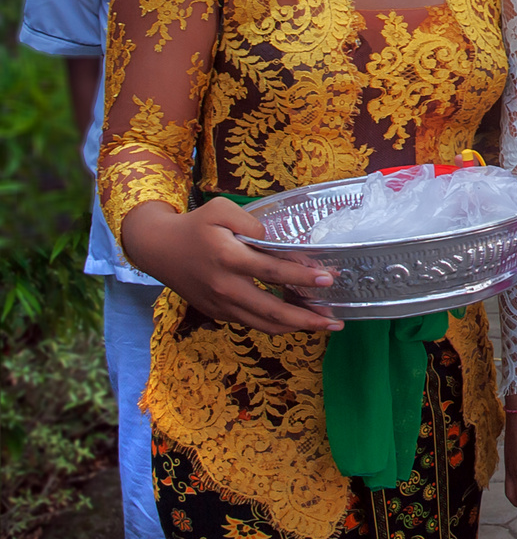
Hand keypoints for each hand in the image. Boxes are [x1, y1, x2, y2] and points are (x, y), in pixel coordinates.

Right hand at [121, 198, 341, 334]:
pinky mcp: (218, 313)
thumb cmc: (195, 226)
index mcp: (228, 259)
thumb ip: (253, 223)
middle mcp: (225, 287)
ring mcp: (221, 304)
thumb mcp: (221, 211)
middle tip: (336, 319)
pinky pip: (252, 323)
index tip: (329, 278)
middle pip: (272, 310)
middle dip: (307, 317)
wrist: (158, 249)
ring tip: (325, 324)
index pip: (272, 271)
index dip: (303, 277)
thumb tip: (279, 243)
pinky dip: (277, 324)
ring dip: (297, 328)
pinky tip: (298, 319)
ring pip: (264, 324)